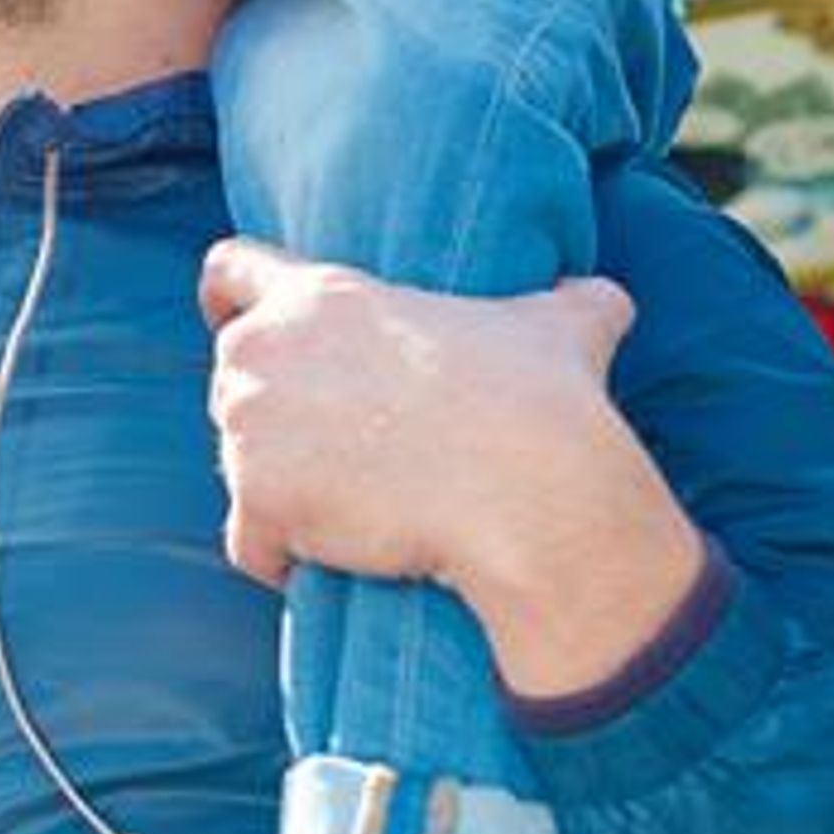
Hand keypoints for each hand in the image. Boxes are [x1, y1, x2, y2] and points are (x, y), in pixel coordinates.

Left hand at [200, 239, 701, 691]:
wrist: (533, 497)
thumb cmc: (544, 404)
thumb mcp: (561, 328)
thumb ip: (571, 301)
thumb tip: (606, 296)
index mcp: (320, 297)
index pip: (229, 270)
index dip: (228, 298)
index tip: (227, 318)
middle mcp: (266, 351)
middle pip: (233, 381)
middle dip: (273, 416)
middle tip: (345, 451)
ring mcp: (251, 426)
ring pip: (238, 462)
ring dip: (279, 489)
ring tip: (355, 509)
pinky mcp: (256, 500)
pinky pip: (247, 542)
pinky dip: (278, 556)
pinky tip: (331, 562)